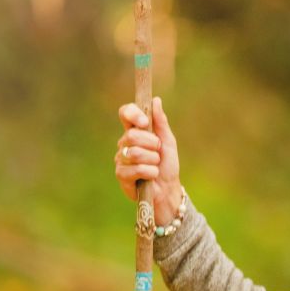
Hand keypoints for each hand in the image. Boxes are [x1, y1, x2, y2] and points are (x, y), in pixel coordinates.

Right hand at [114, 96, 182, 222]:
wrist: (168, 190)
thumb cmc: (167, 165)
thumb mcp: (168, 142)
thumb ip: (161, 122)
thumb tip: (156, 100)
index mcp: (135, 132)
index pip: (125, 114)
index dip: (133, 114)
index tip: (144, 122)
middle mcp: (124, 144)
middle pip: (132, 135)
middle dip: (152, 144)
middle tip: (158, 152)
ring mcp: (121, 159)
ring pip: (134, 153)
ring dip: (153, 160)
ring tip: (156, 165)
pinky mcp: (121, 175)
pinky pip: (137, 169)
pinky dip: (151, 172)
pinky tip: (152, 176)